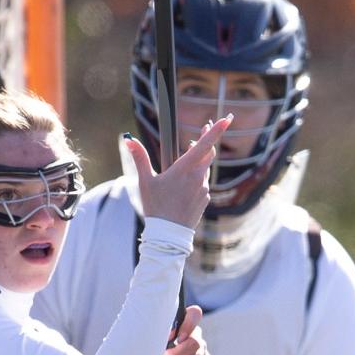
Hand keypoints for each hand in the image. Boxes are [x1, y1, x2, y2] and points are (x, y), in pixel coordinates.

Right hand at [124, 115, 232, 230]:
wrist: (169, 235)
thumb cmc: (156, 207)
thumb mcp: (145, 181)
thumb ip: (139, 158)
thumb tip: (128, 139)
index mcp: (184, 169)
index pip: (204, 145)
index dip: (216, 130)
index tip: (226, 119)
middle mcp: (197, 177)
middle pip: (208, 153)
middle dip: (207, 139)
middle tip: (204, 128)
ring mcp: (203, 189)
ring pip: (204, 169)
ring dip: (198, 161)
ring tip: (187, 158)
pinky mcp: (204, 199)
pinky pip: (202, 184)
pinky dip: (196, 178)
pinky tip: (184, 185)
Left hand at [158, 305, 209, 354]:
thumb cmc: (157, 352)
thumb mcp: (155, 342)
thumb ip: (157, 337)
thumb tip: (154, 342)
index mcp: (186, 326)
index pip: (195, 314)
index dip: (187, 324)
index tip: (174, 337)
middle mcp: (198, 339)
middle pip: (195, 343)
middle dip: (176, 354)